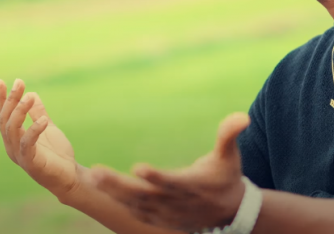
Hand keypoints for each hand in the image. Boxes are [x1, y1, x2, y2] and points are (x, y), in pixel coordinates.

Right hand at [0, 78, 80, 199]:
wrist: (69, 177)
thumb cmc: (57, 154)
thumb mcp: (48, 128)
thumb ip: (39, 113)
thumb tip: (33, 94)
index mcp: (14, 138)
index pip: (3, 116)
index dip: (0, 99)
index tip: (0, 81)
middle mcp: (12, 146)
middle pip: (5, 120)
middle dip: (11, 100)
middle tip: (19, 83)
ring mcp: (20, 155)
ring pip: (12, 130)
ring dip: (19, 111)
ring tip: (29, 97)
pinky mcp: (31, 163)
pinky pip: (27, 144)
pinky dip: (34, 130)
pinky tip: (44, 120)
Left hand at [91, 112, 251, 231]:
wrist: (229, 211)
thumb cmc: (226, 176)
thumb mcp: (230, 156)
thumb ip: (229, 135)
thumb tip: (241, 116)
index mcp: (192, 185)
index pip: (172, 183)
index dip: (156, 177)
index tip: (138, 168)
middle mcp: (176, 202)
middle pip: (145, 196)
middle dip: (120, 186)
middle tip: (97, 172)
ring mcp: (165, 213)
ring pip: (135, 205)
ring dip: (113, 192)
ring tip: (92, 177)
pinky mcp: (158, 218)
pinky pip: (134, 212)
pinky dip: (117, 202)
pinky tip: (99, 189)